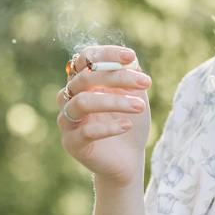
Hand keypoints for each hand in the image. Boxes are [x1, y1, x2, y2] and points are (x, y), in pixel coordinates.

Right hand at [56, 45, 152, 187]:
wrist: (128, 160)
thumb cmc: (129, 123)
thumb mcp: (133, 96)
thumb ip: (129, 76)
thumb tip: (130, 60)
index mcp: (81, 83)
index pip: (85, 59)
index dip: (105, 54)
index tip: (131, 57)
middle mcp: (69, 98)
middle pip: (85, 79)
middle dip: (118, 77)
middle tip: (147, 82)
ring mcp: (67, 121)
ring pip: (82, 103)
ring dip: (114, 101)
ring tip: (141, 106)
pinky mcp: (71, 143)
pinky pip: (86, 131)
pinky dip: (109, 127)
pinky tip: (127, 125)